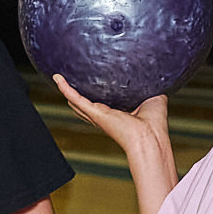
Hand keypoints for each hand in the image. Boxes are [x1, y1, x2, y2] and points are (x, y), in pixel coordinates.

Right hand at [51, 76, 170, 164]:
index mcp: (118, 115)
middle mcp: (105, 116)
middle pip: (85, 105)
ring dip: (66, 90)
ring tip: (57, 78)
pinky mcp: (94, 113)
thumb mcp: (154, 99)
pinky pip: (76, 98)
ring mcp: (98, 115)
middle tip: (67, 82)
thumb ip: (151, 88)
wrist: (149, 135)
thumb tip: (155, 78)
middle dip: (75, 94)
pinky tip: (57, 78)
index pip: (103, 104)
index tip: (91, 84)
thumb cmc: (154, 124)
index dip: (96, 95)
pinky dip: (65, 88)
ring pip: (77, 101)